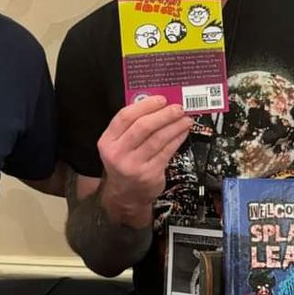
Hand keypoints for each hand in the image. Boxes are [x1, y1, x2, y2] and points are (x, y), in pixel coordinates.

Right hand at [97, 96, 191, 226]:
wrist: (127, 195)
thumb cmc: (125, 163)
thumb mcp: (119, 145)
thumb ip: (132, 126)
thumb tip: (157, 104)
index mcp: (108, 141)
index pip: (125, 117)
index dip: (145, 105)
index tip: (161, 99)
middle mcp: (118, 153)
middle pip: (142, 127)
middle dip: (163, 115)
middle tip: (178, 107)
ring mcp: (134, 165)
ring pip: (158, 139)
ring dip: (174, 126)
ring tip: (185, 118)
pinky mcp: (150, 174)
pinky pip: (167, 151)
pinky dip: (177, 139)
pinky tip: (183, 131)